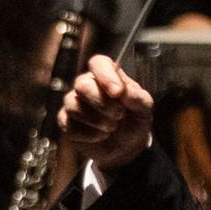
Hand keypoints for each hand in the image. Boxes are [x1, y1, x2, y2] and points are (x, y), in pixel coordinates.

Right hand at [58, 54, 153, 171]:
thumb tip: (125, 93)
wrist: (126, 147)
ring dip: (97, 120)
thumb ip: (138, 98)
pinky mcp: (66, 123)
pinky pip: (70, 126)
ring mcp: (74, 103)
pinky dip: (89, 135)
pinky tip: (100, 136)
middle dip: (102, 103)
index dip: (106, 76)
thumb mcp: (144, 109)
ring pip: (74, 106)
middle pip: (82, 84)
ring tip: (112, 127)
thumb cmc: (133, 121)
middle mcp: (87, 85)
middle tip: (119, 115)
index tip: (117, 92)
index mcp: (107, 75)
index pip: (98, 63)